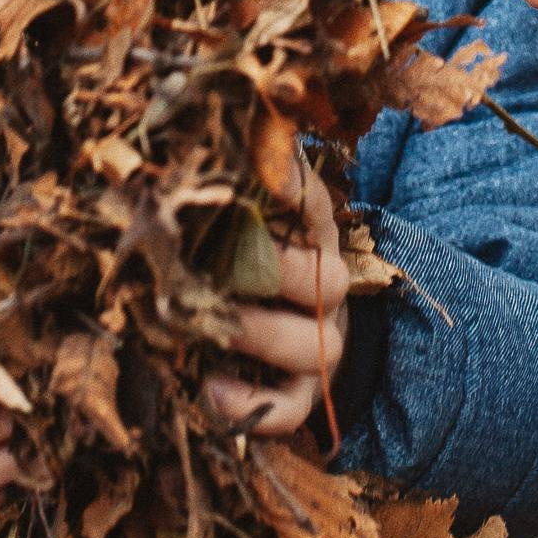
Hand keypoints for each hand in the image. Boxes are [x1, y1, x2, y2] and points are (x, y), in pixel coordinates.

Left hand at [207, 172, 352, 437]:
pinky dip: (253, 404)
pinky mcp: (300, 398)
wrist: (293, 336)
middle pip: (324, 280)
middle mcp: (326, 290)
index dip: (290, 189)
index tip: (261, 177)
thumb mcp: (252, 221)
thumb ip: (239, 184)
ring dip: (261, 334)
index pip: (312, 206)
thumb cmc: (250, 264)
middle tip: (221, 263)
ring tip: (216, 326)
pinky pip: (290, 409)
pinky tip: (212, 389)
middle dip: (276, 271)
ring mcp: (319, 347)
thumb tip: (218, 128)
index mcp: (313, 237)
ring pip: (313, 346)